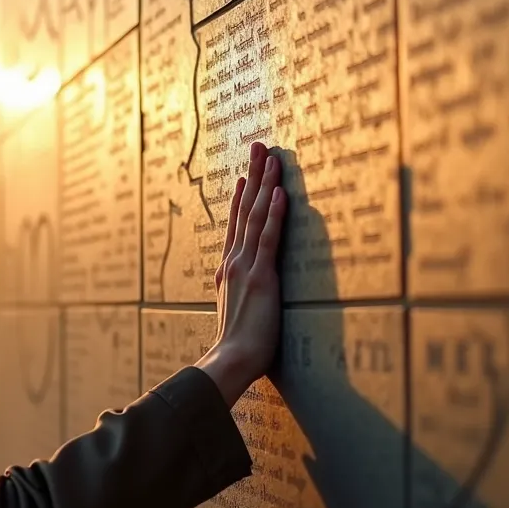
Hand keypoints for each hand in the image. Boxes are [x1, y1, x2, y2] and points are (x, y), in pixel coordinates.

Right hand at [195, 142, 287, 405]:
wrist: (229, 360)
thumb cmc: (236, 345)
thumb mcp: (235, 313)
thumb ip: (238, 296)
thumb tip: (242, 290)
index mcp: (229, 269)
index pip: (236, 225)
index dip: (242, 197)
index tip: (246, 174)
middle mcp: (234, 262)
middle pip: (245, 211)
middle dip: (253, 176)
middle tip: (259, 147)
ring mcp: (246, 267)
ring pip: (256, 217)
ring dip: (265, 185)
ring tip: (272, 158)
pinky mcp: (261, 277)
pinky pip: (268, 239)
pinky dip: (274, 214)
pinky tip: (279, 193)